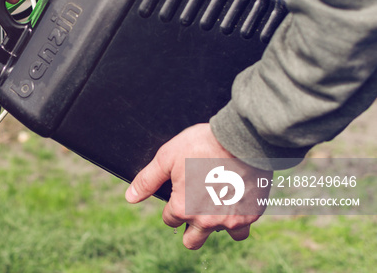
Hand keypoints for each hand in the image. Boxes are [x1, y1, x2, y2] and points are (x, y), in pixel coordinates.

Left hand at [125, 123, 271, 249]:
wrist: (242, 138)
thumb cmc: (202, 145)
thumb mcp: (167, 158)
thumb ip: (148, 180)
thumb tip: (130, 198)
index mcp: (183, 208)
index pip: (170, 219)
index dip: (172, 206)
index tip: (179, 192)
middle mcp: (206, 220)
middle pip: (192, 241)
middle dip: (189, 229)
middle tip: (194, 208)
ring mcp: (230, 220)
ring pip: (219, 234)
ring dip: (215, 225)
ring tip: (214, 205)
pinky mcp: (251, 214)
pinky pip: (242, 227)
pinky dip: (237, 218)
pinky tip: (233, 201)